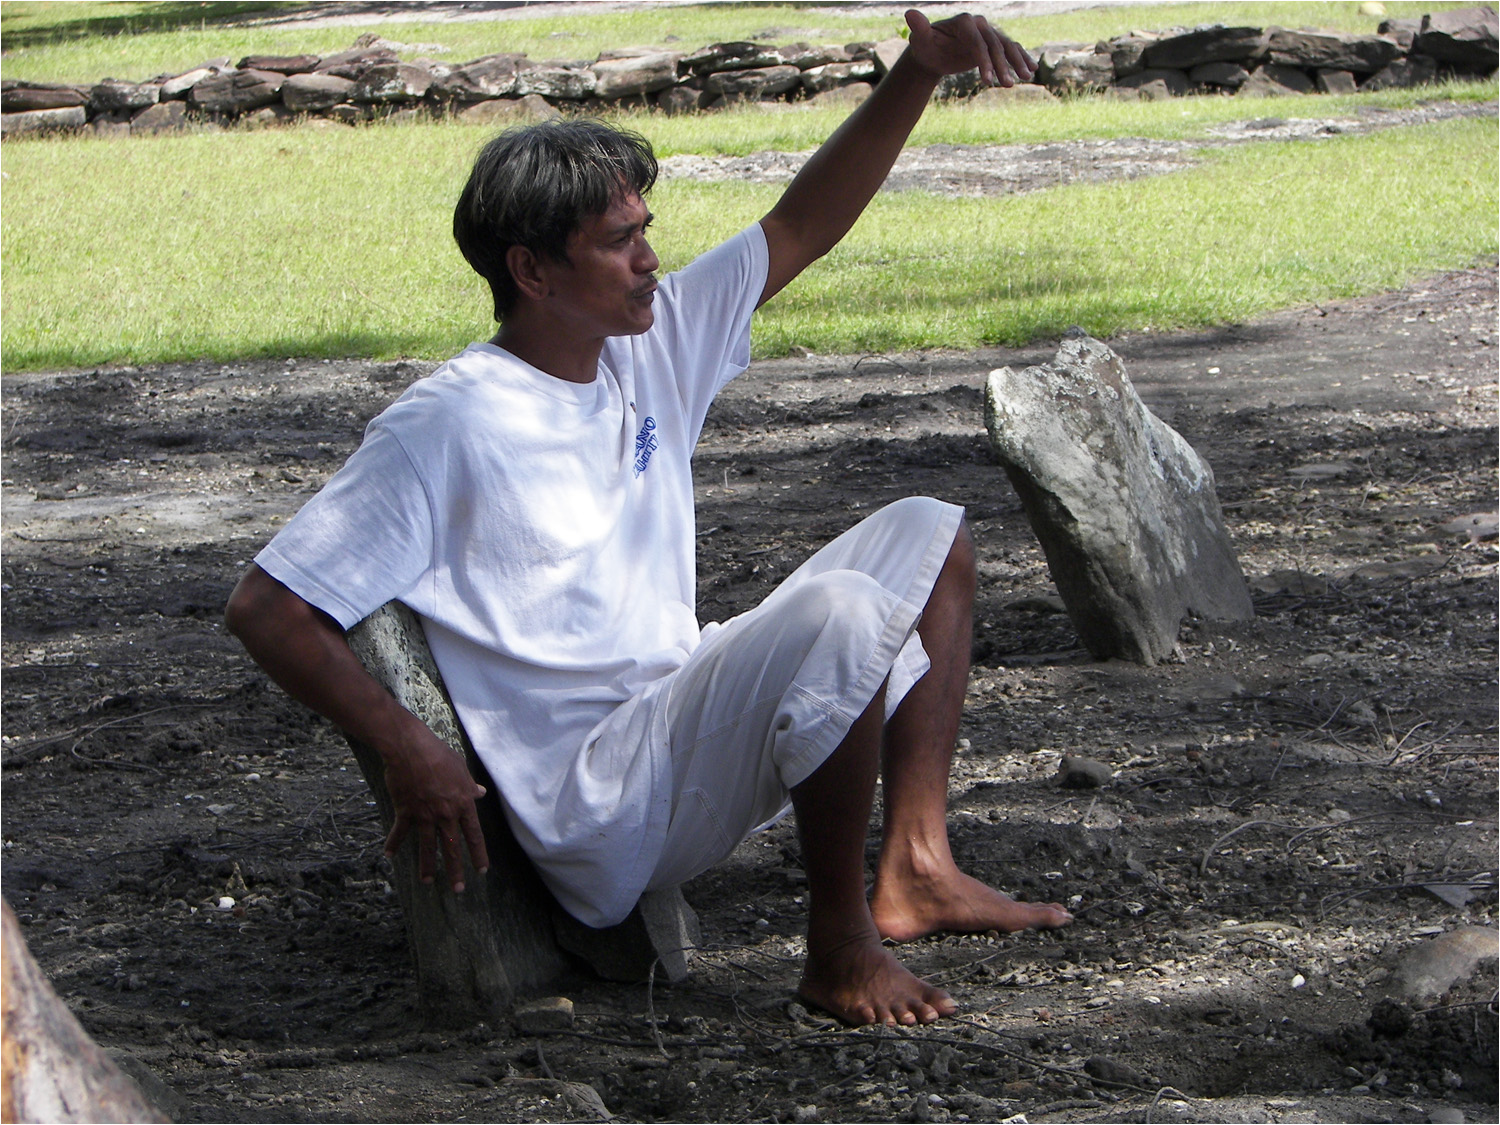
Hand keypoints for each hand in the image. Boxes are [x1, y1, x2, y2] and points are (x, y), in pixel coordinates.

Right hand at [380, 723, 490, 892]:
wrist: (410, 748)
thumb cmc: (438, 754)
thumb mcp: (460, 768)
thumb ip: (469, 785)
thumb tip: (480, 793)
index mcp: (462, 804)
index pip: (474, 834)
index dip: (478, 853)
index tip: (481, 870)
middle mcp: (445, 813)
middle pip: (453, 847)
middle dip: (456, 870)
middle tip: (458, 890)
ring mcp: (425, 815)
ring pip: (428, 847)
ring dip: (427, 867)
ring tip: (428, 883)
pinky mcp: (406, 811)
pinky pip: (400, 832)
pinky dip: (393, 844)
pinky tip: (388, 855)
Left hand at [903, 9, 1035, 87]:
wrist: (932, 52)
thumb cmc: (925, 46)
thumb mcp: (920, 39)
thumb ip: (919, 28)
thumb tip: (909, 14)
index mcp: (964, 21)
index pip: (978, 42)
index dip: (983, 61)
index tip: (987, 81)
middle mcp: (979, 24)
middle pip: (995, 45)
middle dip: (1002, 66)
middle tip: (1008, 85)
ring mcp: (988, 32)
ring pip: (1006, 47)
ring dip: (1015, 63)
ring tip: (1024, 78)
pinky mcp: (992, 43)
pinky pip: (1010, 49)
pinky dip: (1021, 57)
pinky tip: (1031, 69)